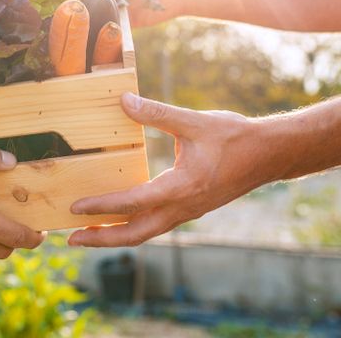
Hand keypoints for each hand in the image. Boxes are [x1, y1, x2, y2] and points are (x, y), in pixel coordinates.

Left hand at [68, 94, 273, 247]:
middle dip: (102, 238)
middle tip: (71, 239)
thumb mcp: (194, 121)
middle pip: (135, 234)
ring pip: (145, 233)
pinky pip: (156, 225)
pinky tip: (121, 218)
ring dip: (115, 236)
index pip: (132, 203)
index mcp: (181, 188)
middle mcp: (182, 207)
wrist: (269, 155)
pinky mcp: (191, 208)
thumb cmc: (235, 137)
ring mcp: (187, 212)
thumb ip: (158, 113)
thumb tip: (124, 101)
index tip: (75, 207)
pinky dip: (133, 227)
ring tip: (88, 234)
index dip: (102, 206)